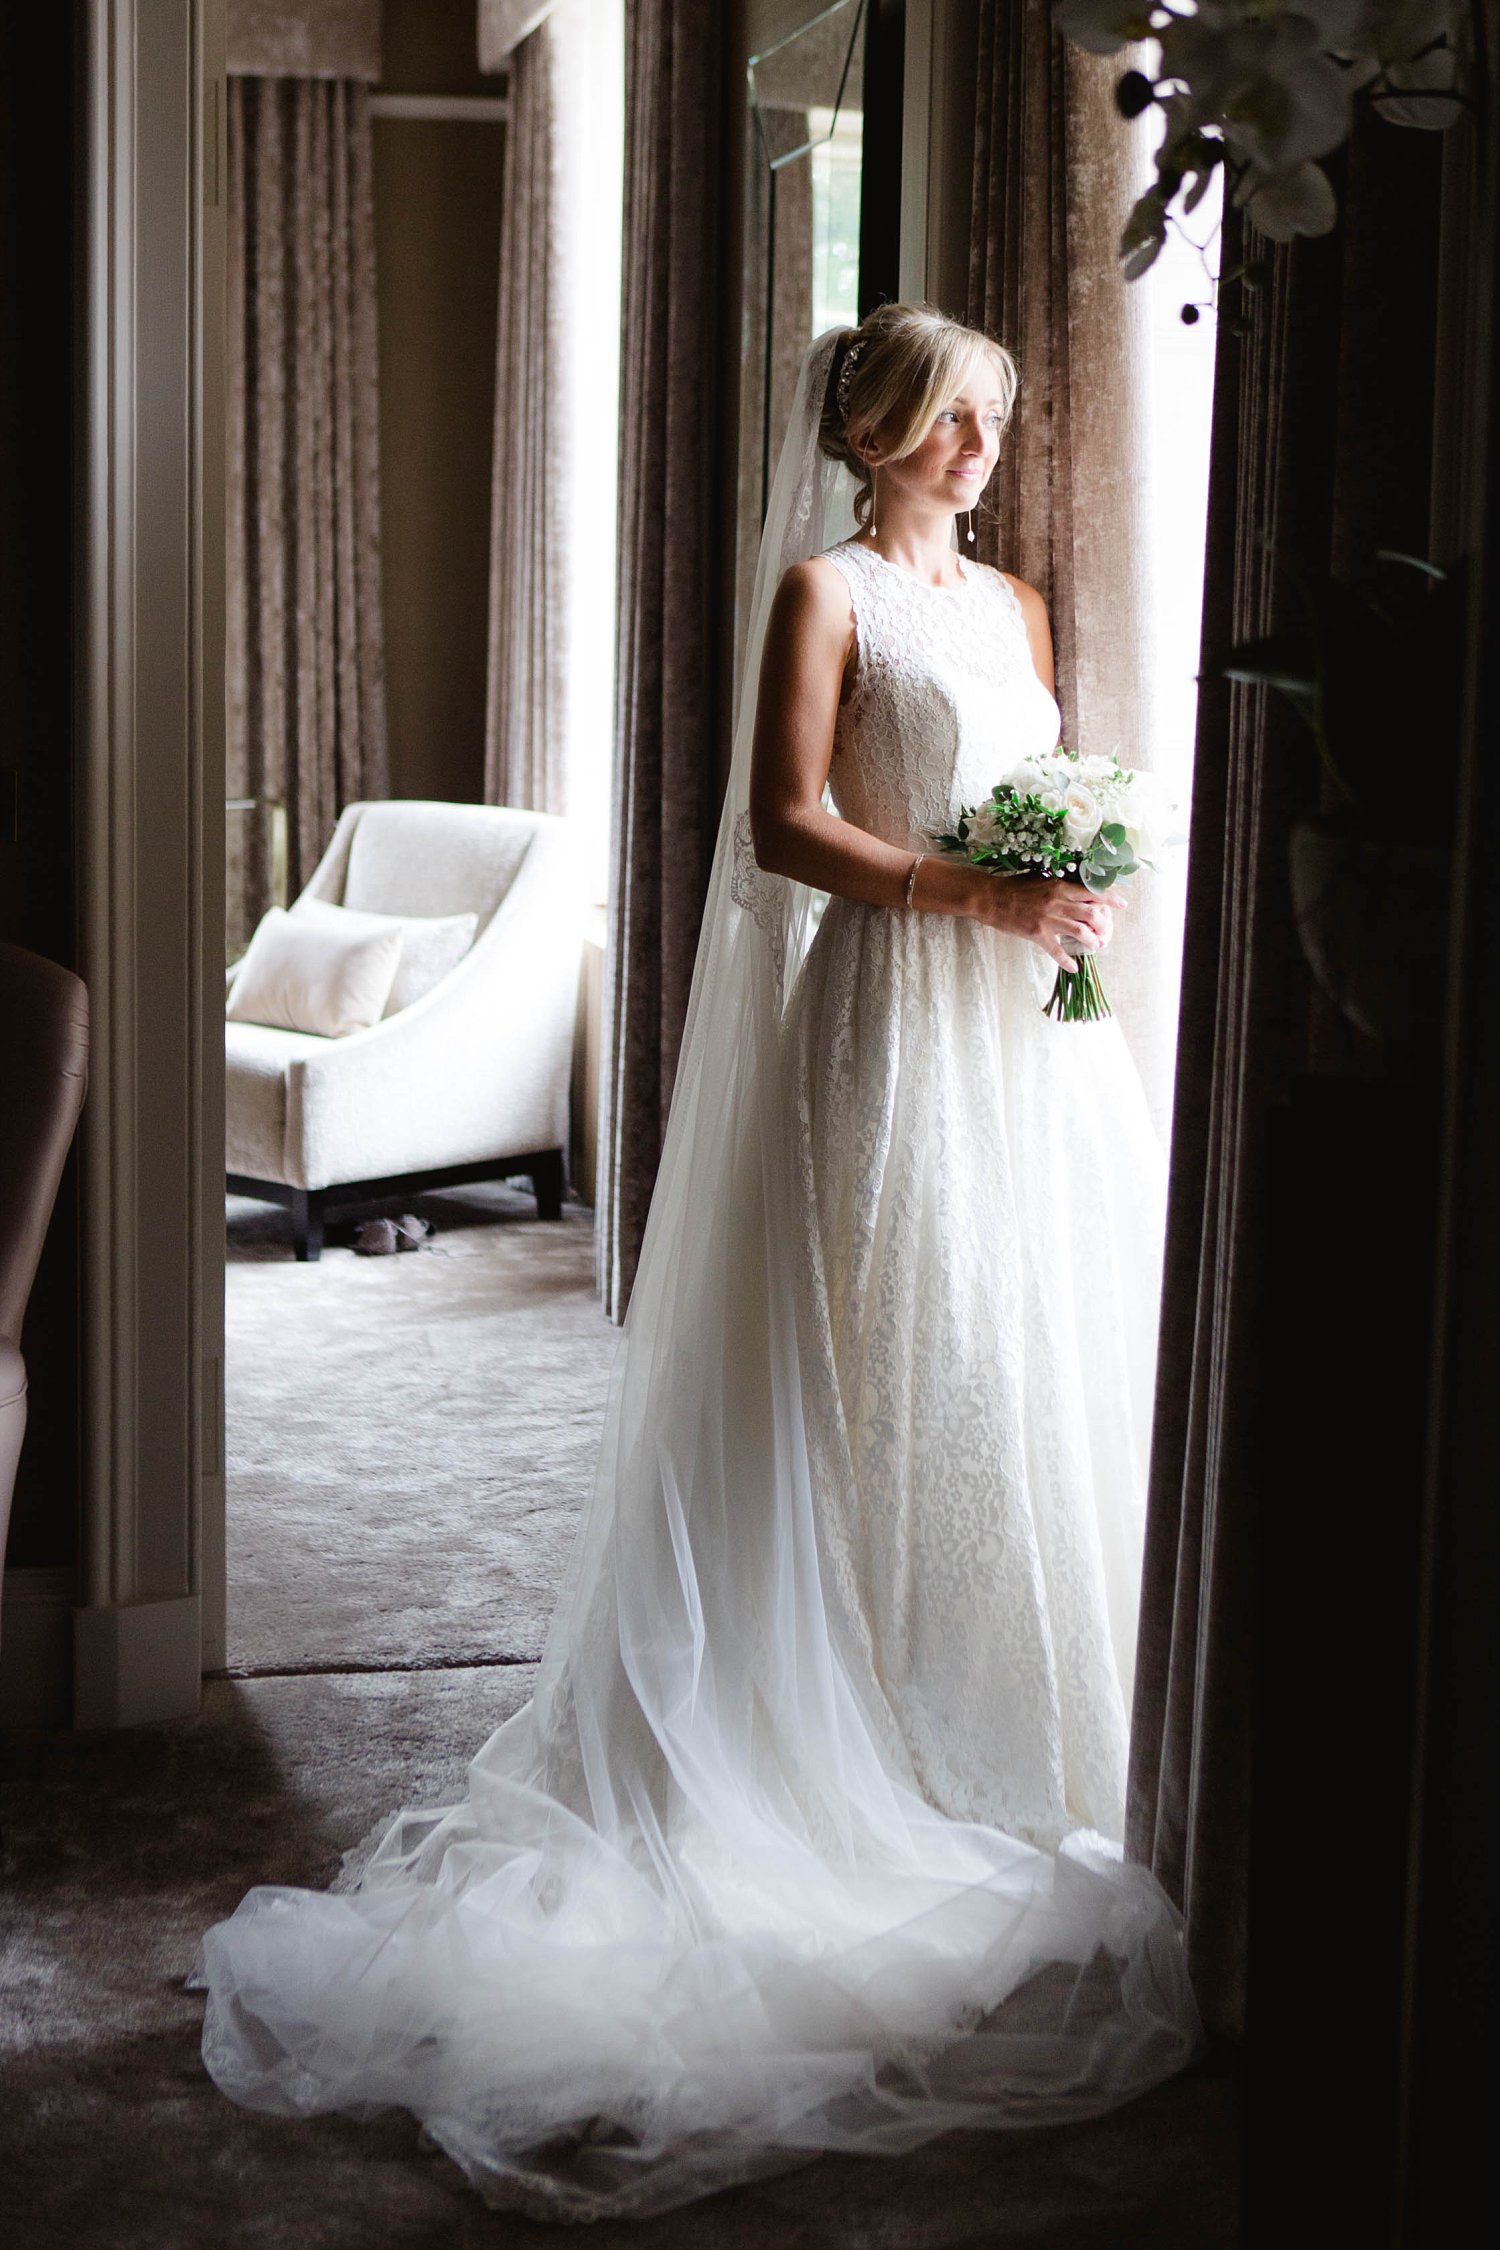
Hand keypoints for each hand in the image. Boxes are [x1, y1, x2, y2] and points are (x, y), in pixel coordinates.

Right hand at [970, 874, 1123, 969]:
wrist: (990, 898)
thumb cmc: (1014, 887)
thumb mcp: (1040, 879)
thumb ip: (1059, 885)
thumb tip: (1077, 890)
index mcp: (1060, 886)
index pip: (1092, 892)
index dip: (1110, 899)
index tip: (1122, 904)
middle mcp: (1057, 902)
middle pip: (1091, 914)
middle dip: (1104, 924)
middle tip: (1106, 931)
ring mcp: (1048, 919)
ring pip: (1080, 932)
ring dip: (1092, 941)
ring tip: (1095, 946)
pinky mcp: (1037, 934)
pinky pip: (1056, 951)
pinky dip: (1067, 961)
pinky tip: (1074, 968)